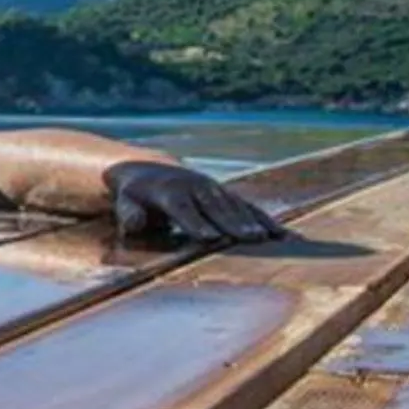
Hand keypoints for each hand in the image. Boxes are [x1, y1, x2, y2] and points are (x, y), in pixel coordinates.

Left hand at [104, 161, 288, 244]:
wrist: (149, 168)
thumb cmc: (135, 194)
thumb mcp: (124, 201)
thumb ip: (129, 213)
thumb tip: (134, 224)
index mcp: (169, 191)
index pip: (183, 208)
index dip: (196, 222)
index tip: (210, 238)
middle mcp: (195, 187)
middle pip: (216, 207)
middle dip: (233, 223)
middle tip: (250, 239)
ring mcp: (213, 189)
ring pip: (236, 206)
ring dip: (253, 221)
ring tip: (269, 238)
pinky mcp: (226, 194)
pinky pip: (249, 208)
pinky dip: (266, 220)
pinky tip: (283, 235)